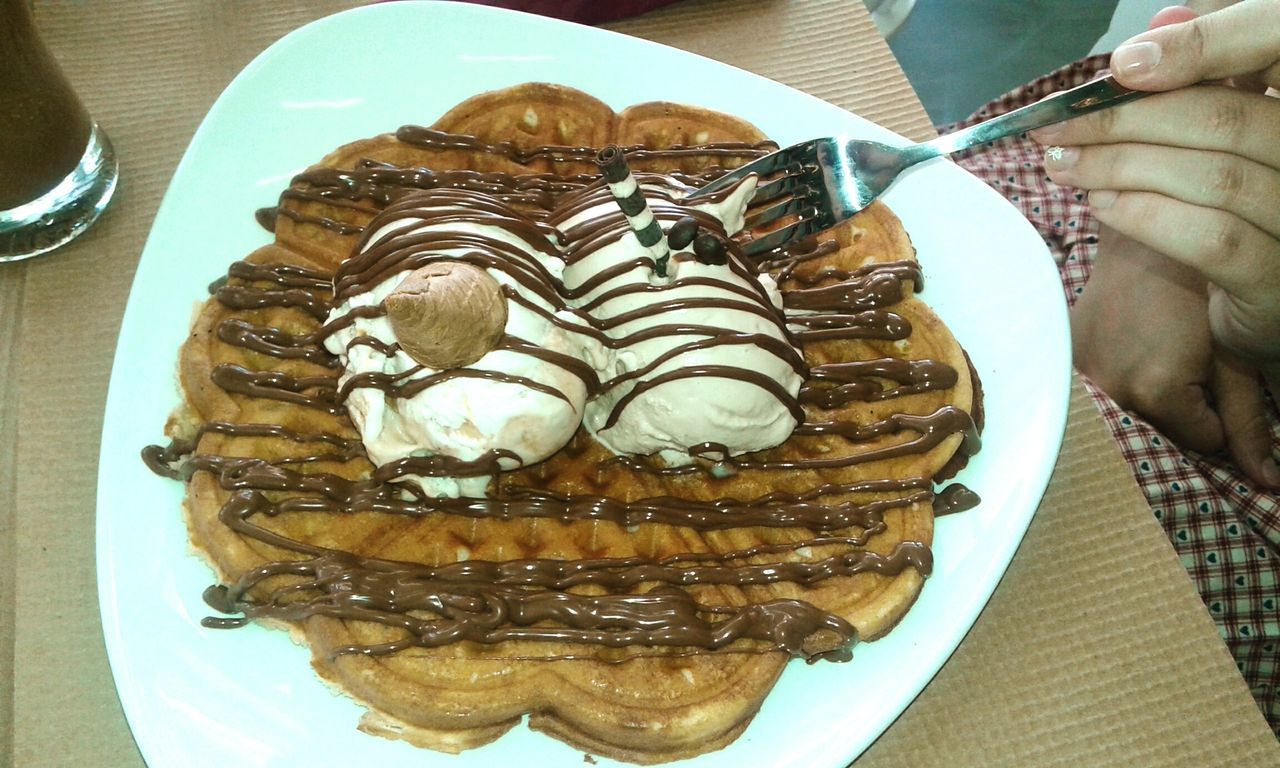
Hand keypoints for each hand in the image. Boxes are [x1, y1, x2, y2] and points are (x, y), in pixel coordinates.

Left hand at [1031, 1, 1279, 482]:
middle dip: (1126, 118)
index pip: (1274, 45)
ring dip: (1121, 165)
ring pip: (1214, 175)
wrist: (1272, 304)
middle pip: (1226, 115)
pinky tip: (1101, 203)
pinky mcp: (1279, 279)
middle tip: (1057, 126)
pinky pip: (1211, 238)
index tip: (1123, 65)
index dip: (1201, 45)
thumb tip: (1164, 18)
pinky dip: (1145, 215)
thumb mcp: (1228, 136)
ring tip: (1064, 164)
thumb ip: (1207, 77)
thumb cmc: (1244, 210)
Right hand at [1072, 226, 1279, 485]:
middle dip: (1180, 408)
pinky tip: (1126, 344)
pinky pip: (1099, 391)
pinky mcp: (1064, 359)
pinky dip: (1117, 377)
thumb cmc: (1198, 289)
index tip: (1214, 372)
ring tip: (1153, 347)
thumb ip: (1248, 421)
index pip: (1201, 442)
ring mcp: (1080, 376)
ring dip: (1146, 394)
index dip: (1218, 414)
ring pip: (1130, 414)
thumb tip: (1267, 480)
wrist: (1142, 240)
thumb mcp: (1235, 355)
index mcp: (1157, 391)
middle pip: (1161, 431)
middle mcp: (1110, 392)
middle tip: (1183, 356)